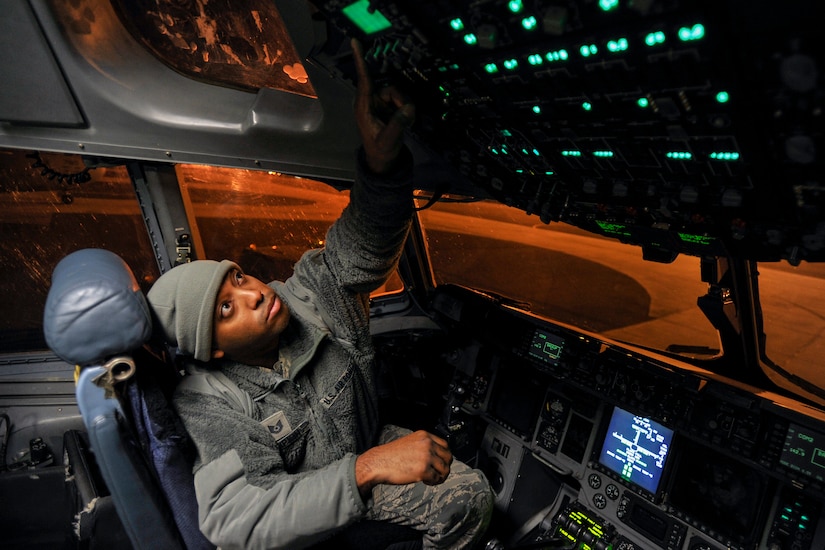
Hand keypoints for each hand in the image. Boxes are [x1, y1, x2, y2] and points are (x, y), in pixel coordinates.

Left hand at [351, 38, 415, 174]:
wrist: (383, 160)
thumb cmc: (380, 151)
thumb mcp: (388, 140)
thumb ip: (398, 124)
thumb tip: (408, 109)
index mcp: (364, 107)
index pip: (364, 79)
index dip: (360, 60)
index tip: (355, 42)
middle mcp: (371, 101)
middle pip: (391, 89)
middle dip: (401, 102)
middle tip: (404, 118)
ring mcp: (380, 103)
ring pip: (399, 94)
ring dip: (405, 108)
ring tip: (403, 123)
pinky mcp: (388, 106)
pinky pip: (402, 101)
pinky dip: (406, 111)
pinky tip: (404, 122)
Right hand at [355, 430, 452, 497]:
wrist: (378, 463)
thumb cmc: (391, 455)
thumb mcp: (410, 442)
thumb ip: (424, 446)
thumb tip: (439, 456)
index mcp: (424, 436)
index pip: (445, 445)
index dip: (444, 455)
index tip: (440, 462)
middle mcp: (427, 444)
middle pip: (448, 457)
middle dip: (445, 466)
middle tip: (437, 473)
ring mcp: (426, 456)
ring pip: (445, 469)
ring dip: (440, 476)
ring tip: (431, 478)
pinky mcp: (423, 470)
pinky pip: (436, 478)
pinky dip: (433, 482)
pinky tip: (425, 481)